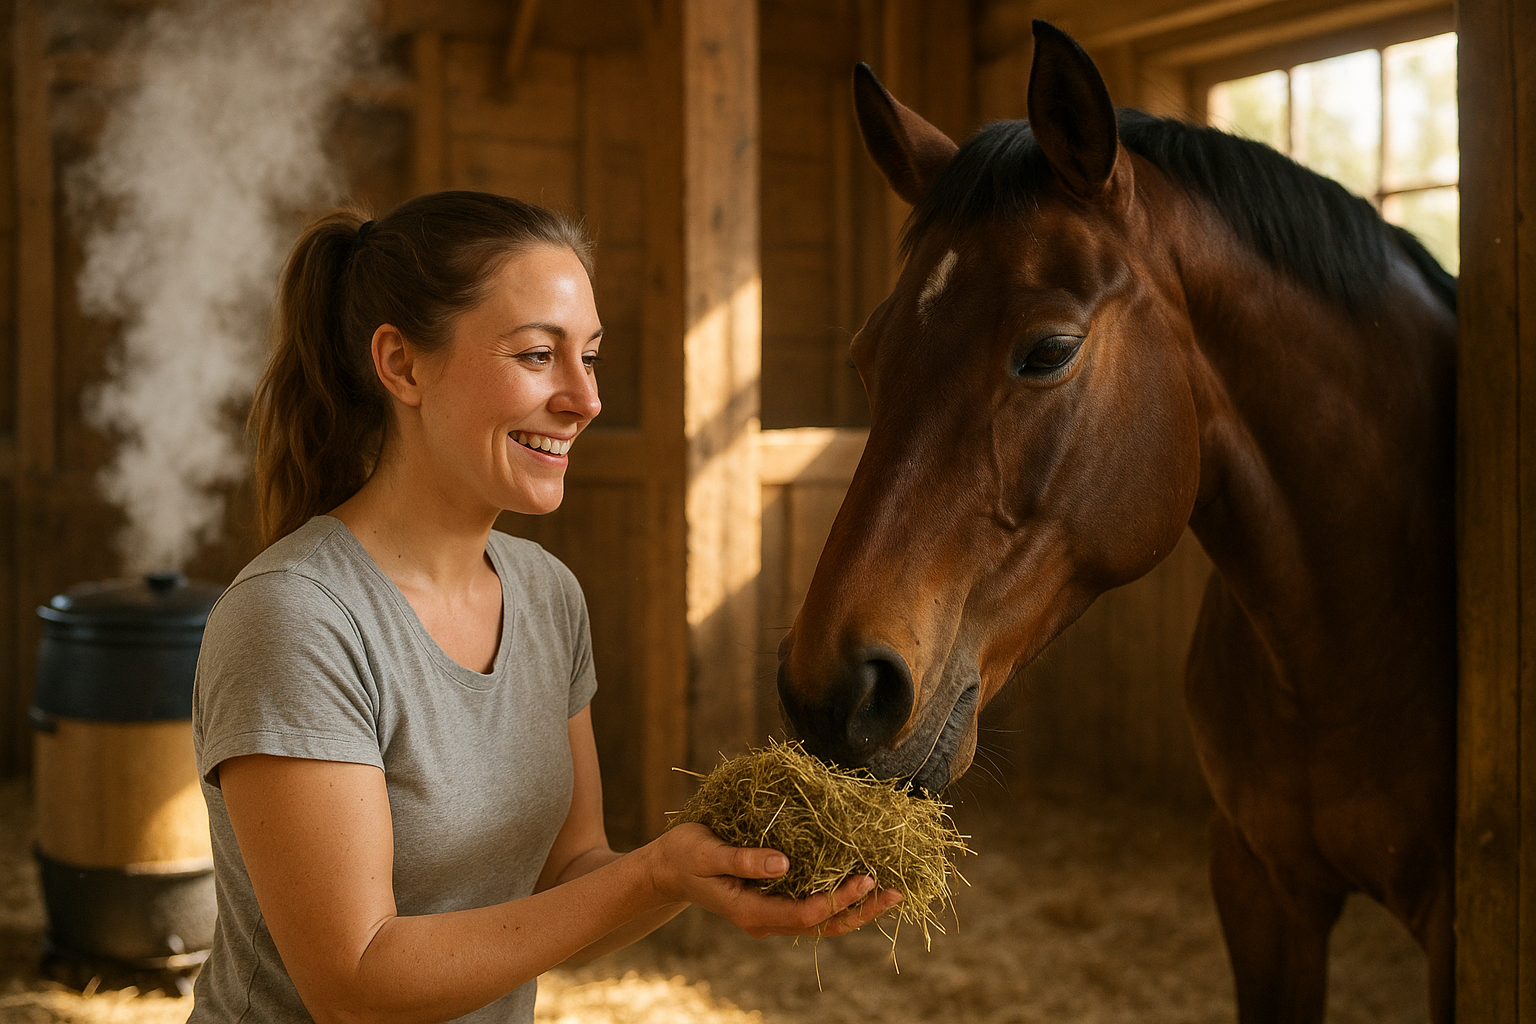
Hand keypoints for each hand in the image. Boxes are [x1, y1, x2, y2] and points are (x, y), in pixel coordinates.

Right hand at [645, 823, 902, 938]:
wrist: (668, 868)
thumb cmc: (684, 856)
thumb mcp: (707, 853)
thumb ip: (743, 859)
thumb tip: (783, 863)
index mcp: (751, 912)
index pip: (804, 915)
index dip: (836, 899)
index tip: (863, 877)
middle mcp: (765, 919)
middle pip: (821, 925)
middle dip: (859, 910)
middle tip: (894, 892)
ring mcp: (771, 913)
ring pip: (821, 921)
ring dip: (855, 907)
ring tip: (889, 892)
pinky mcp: (774, 900)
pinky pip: (812, 906)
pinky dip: (838, 897)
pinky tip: (859, 883)